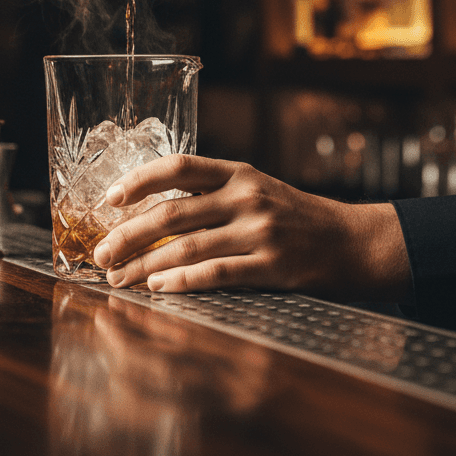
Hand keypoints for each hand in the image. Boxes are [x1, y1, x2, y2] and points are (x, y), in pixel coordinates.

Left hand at [91, 155, 410, 299]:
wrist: (354, 242)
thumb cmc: (296, 217)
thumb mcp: (257, 188)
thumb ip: (213, 193)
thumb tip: (151, 211)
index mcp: (238, 172)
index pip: (178, 166)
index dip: (139, 180)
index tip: (109, 199)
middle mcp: (246, 196)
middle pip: (171, 213)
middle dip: (128, 235)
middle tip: (101, 254)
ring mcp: (259, 231)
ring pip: (185, 248)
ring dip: (145, 266)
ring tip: (120, 279)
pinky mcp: (271, 266)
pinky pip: (216, 274)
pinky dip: (181, 282)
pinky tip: (159, 289)